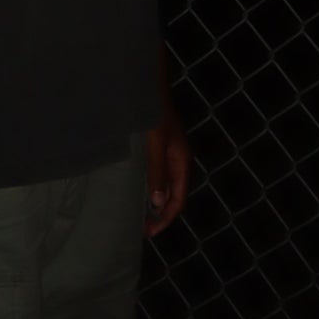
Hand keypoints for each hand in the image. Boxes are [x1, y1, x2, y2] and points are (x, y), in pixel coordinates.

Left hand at [145, 104, 190, 235]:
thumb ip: (156, 172)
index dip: (164, 218)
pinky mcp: (160, 147)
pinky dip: (150, 187)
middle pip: (173, 195)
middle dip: (159, 214)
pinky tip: (137, 189)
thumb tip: (157, 202)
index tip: (149, 232)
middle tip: (141, 229)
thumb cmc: (152, 115)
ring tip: (138, 215)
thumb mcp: (154, 145)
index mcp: (181, 163)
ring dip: (154, 202)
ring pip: (165, 186)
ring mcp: (170, 153)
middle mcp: (178, 161)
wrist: (148, 87)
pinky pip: (159, 174)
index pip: (177, 200)